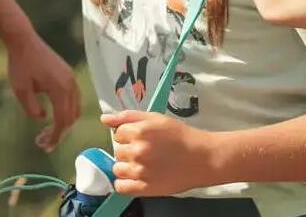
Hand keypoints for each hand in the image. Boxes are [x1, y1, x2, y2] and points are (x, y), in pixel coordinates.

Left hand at [5, 33, 80, 152]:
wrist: (24, 41)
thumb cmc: (20, 65)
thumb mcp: (21, 91)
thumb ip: (32, 110)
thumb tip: (43, 119)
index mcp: (61, 89)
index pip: (63, 121)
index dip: (55, 137)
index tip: (44, 146)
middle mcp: (71, 85)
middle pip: (71, 117)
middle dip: (59, 133)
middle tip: (42, 143)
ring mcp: (71, 79)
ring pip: (74, 109)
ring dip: (63, 122)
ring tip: (46, 132)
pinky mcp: (68, 75)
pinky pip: (72, 99)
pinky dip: (65, 111)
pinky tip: (51, 116)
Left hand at [100, 110, 220, 195]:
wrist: (202, 158)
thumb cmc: (180, 136)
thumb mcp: (156, 118)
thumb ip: (128, 116)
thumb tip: (104, 119)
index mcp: (140, 131)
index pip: (118, 133)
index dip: (129, 134)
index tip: (142, 138)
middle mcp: (137, 151)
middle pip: (118, 151)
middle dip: (129, 150)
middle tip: (147, 151)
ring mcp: (140, 171)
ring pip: (117, 169)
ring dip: (127, 167)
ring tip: (145, 164)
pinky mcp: (144, 188)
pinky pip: (121, 187)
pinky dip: (126, 183)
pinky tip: (138, 177)